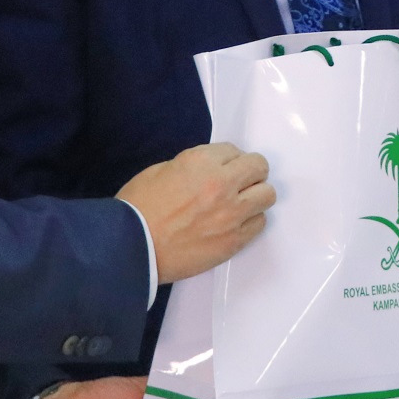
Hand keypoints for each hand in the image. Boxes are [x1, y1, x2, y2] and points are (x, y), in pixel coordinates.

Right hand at [120, 142, 273, 282]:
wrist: (131, 248)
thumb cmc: (138, 209)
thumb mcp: (160, 170)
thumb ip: (192, 166)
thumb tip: (212, 170)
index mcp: (201, 162)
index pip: (234, 150)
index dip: (228, 159)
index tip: (224, 168)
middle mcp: (222, 184)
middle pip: (259, 167)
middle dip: (250, 172)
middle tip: (240, 182)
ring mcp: (232, 213)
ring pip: (267, 194)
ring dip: (255, 196)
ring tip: (239, 204)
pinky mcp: (234, 240)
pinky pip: (259, 223)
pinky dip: (250, 221)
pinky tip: (234, 224)